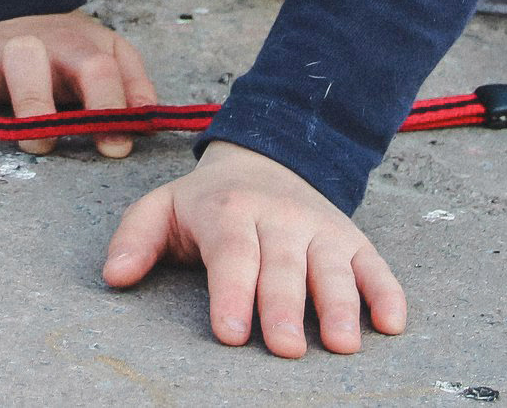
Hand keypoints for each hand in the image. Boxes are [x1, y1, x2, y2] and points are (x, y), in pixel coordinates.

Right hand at [0, 9, 155, 155]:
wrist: (12, 7)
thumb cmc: (63, 52)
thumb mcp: (107, 55)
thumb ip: (131, 83)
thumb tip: (145, 118)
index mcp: (71, 44)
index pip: (95, 68)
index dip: (108, 106)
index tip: (113, 146)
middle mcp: (22, 43)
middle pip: (27, 59)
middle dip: (32, 101)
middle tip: (35, 144)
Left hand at [102, 140, 406, 356]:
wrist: (265, 158)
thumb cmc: (207, 202)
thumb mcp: (162, 207)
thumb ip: (135, 238)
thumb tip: (115, 277)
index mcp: (229, 210)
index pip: (232, 252)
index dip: (233, 292)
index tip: (231, 333)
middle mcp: (279, 217)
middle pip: (283, 265)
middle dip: (285, 308)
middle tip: (286, 349)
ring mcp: (319, 227)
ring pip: (332, 266)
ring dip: (340, 304)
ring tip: (341, 344)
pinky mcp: (351, 238)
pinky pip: (374, 264)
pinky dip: (386, 291)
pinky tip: (391, 323)